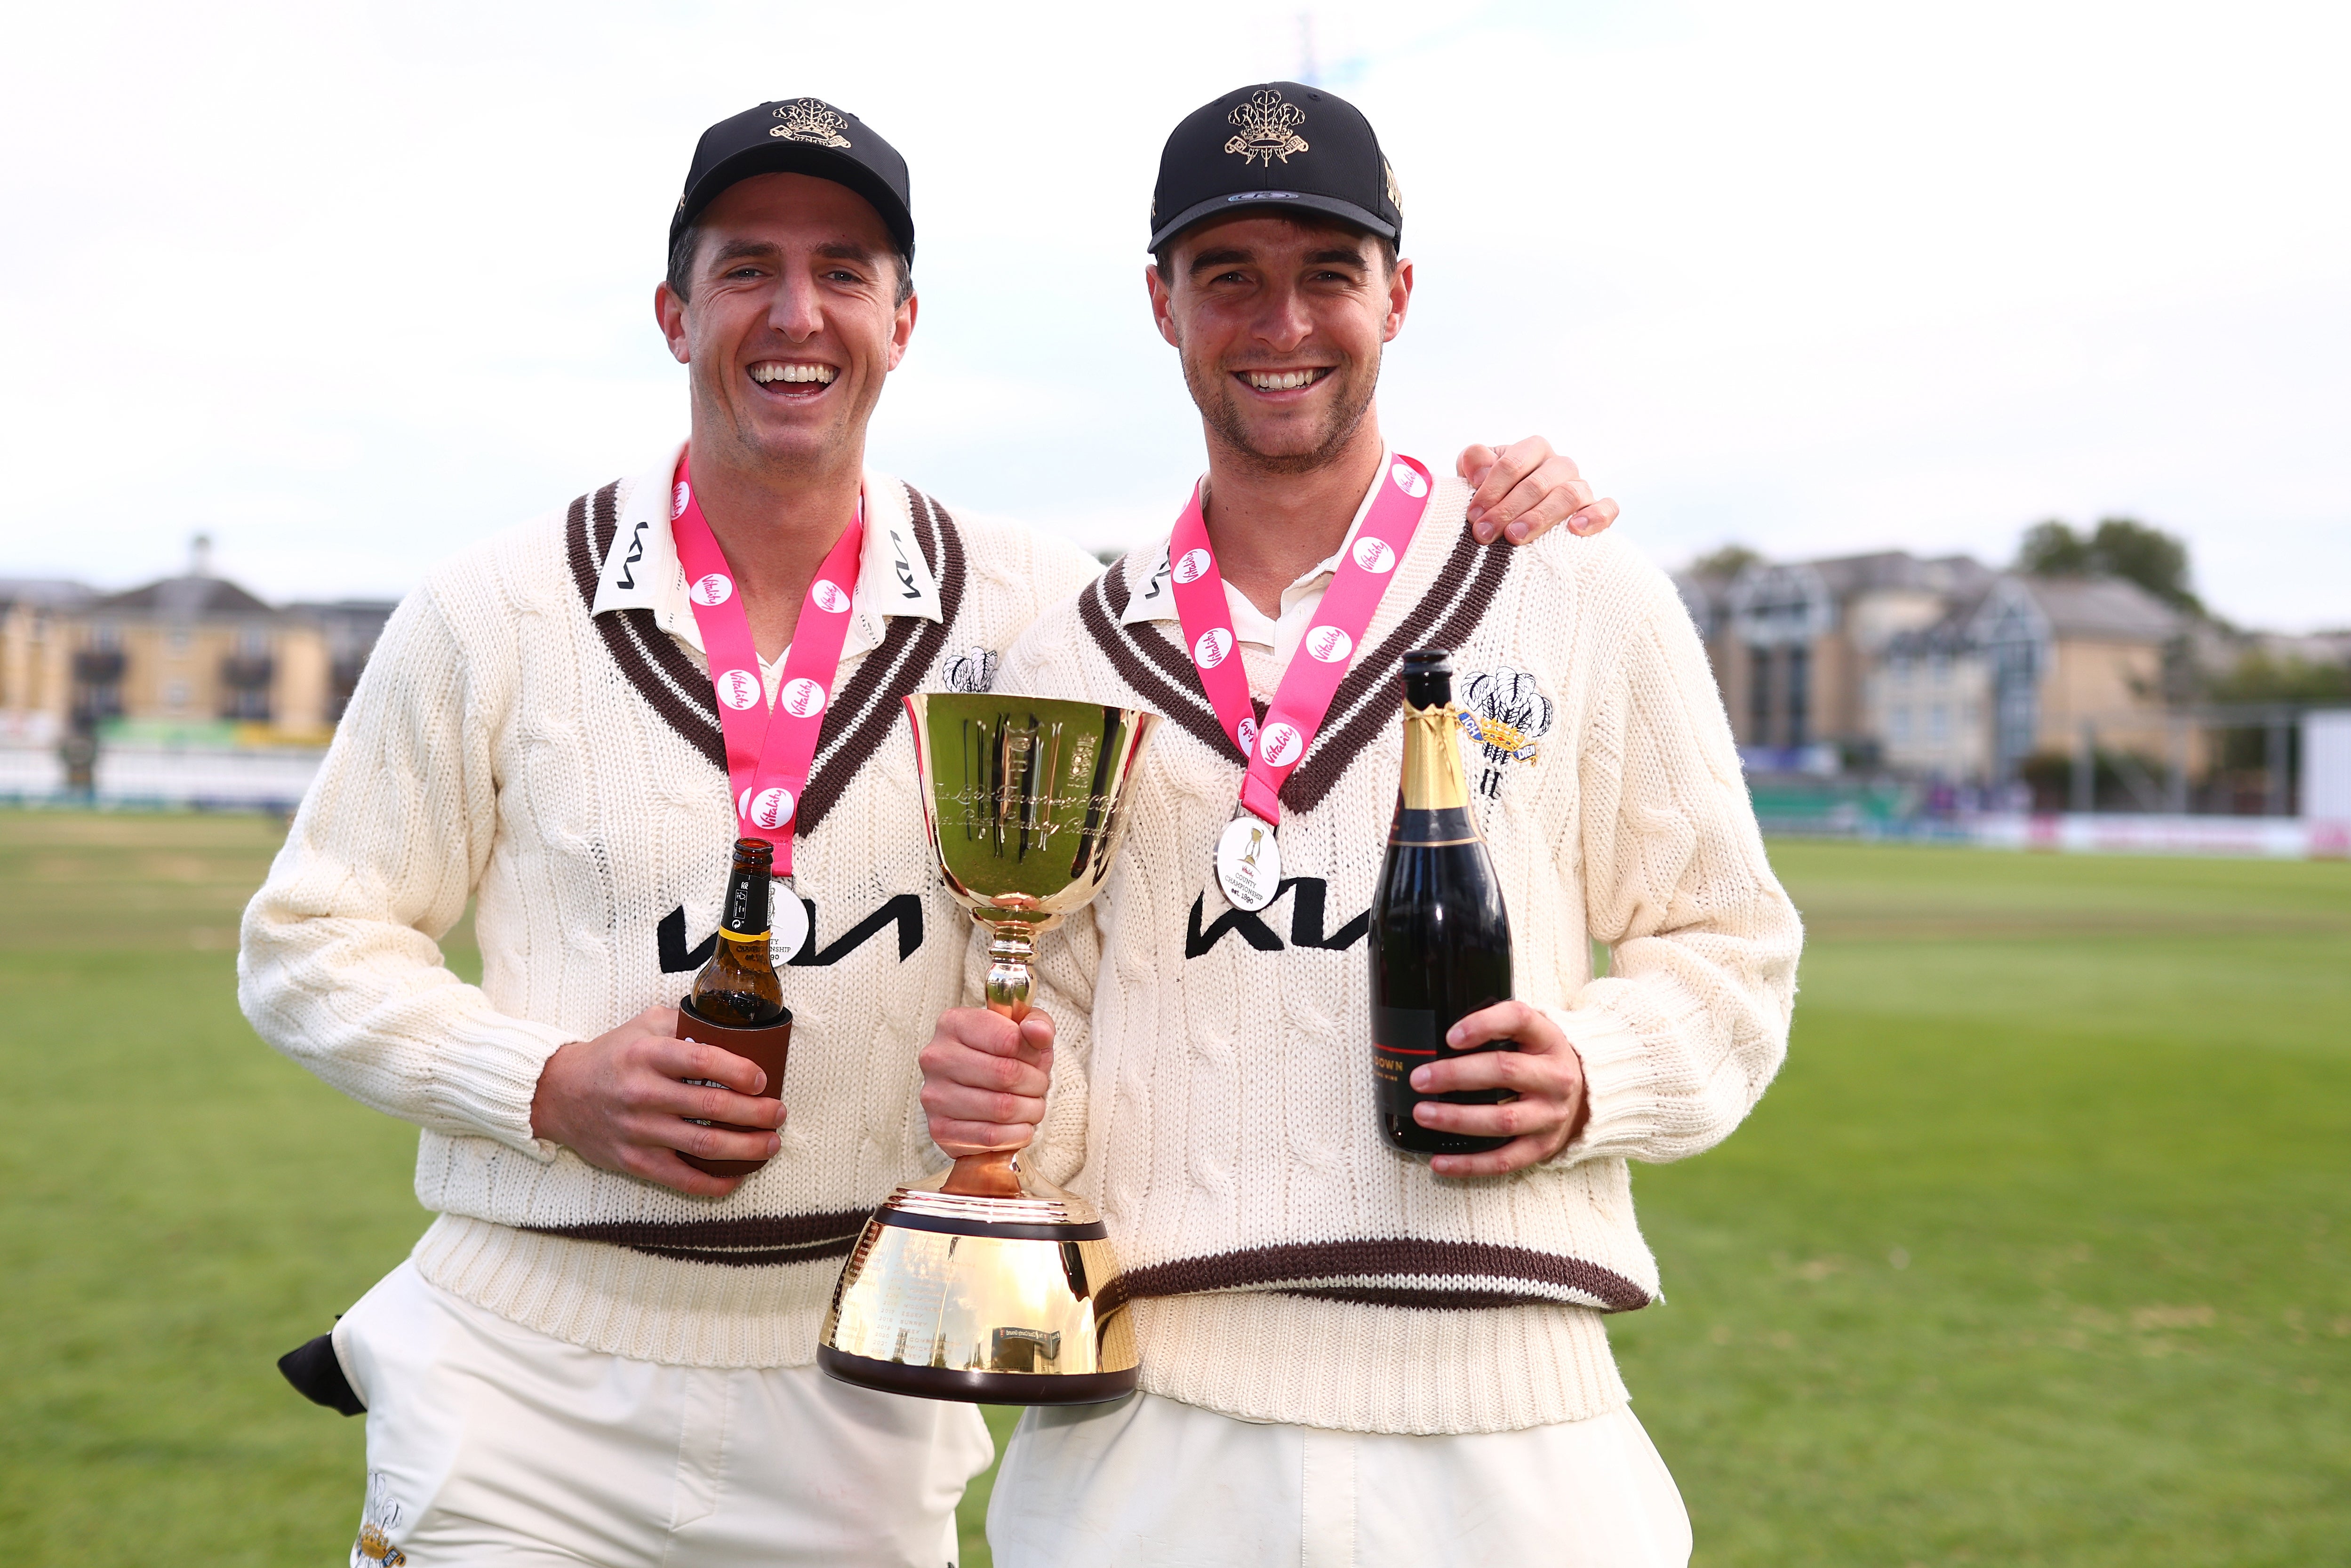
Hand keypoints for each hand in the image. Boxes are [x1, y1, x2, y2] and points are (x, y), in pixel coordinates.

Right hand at [529, 1005, 783, 1197]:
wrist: (559, 1093)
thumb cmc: (612, 1056)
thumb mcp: (644, 1024)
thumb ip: (684, 1021)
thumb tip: (732, 1023)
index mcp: (648, 1055)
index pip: (704, 1061)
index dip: (741, 1072)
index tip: (763, 1079)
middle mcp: (643, 1094)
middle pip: (713, 1107)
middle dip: (757, 1114)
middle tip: (779, 1113)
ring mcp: (639, 1131)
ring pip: (705, 1146)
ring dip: (747, 1148)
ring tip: (772, 1143)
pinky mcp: (634, 1162)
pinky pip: (682, 1179)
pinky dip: (715, 1182)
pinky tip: (738, 1176)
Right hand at [918, 1006, 1055, 1157]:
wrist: (974, 1089)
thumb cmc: (1002, 1055)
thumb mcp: (1023, 1030)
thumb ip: (1037, 1026)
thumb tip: (1040, 1032)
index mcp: (953, 1024)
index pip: (1008, 1039)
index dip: (1034, 1054)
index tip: (1038, 1061)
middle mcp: (937, 1058)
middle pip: (1006, 1074)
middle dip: (1036, 1084)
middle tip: (1040, 1087)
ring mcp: (934, 1096)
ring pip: (1002, 1108)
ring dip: (1030, 1111)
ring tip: (1032, 1106)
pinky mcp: (939, 1129)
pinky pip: (991, 1137)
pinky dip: (1017, 1135)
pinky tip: (1020, 1126)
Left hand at [1411, 1000, 1591, 1177]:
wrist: (1585, 1097)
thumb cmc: (1540, 1060)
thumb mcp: (1529, 1034)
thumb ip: (1495, 1028)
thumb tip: (1437, 1037)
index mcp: (1548, 1040)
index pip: (1519, 1020)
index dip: (1484, 1025)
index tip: (1450, 1036)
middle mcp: (1555, 1077)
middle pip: (1505, 1071)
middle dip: (1456, 1075)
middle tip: (1420, 1079)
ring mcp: (1550, 1116)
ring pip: (1502, 1120)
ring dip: (1457, 1119)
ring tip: (1423, 1114)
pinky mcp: (1542, 1148)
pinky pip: (1504, 1161)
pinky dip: (1469, 1164)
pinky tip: (1439, 1162)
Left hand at [1454, 439, 1618, 544]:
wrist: (1515, 519)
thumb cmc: (1493, 496)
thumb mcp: (1475, 476)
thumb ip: (1474, 463)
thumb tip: (1479, 471)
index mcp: (1533, 450)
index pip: (1513, 463)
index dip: (1491, 489)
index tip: (1473, 515)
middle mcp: (1560, 465)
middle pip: (1539, 482)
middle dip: (1508, 509)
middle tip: (1485, 534)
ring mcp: (1581, 486)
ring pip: (1569, 495)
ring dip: (1540, 516)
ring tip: (1515, 537)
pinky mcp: (1597, 509)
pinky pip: (1607, 508)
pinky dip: (1594, 517)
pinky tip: (1574, 529)